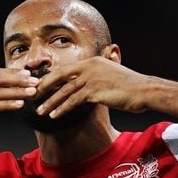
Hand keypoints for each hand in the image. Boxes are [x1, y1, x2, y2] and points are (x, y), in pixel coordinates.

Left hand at [35, 57, 177, 118]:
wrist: (144, 91)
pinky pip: (73, 101)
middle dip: (44, 87)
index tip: (41, 86)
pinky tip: (54, 115)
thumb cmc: (130, 86)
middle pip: (60, 76)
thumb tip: (88, 84)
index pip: (65, 68)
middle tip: (33, 96)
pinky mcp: (94, 91)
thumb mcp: (112, 74)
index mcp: (92, 61)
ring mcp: (91, 78)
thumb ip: (98, 75)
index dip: (51, 77)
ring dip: (50, 102)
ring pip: (64, 91)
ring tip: (40, 111)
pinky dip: (62, 108)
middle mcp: (89, 67)